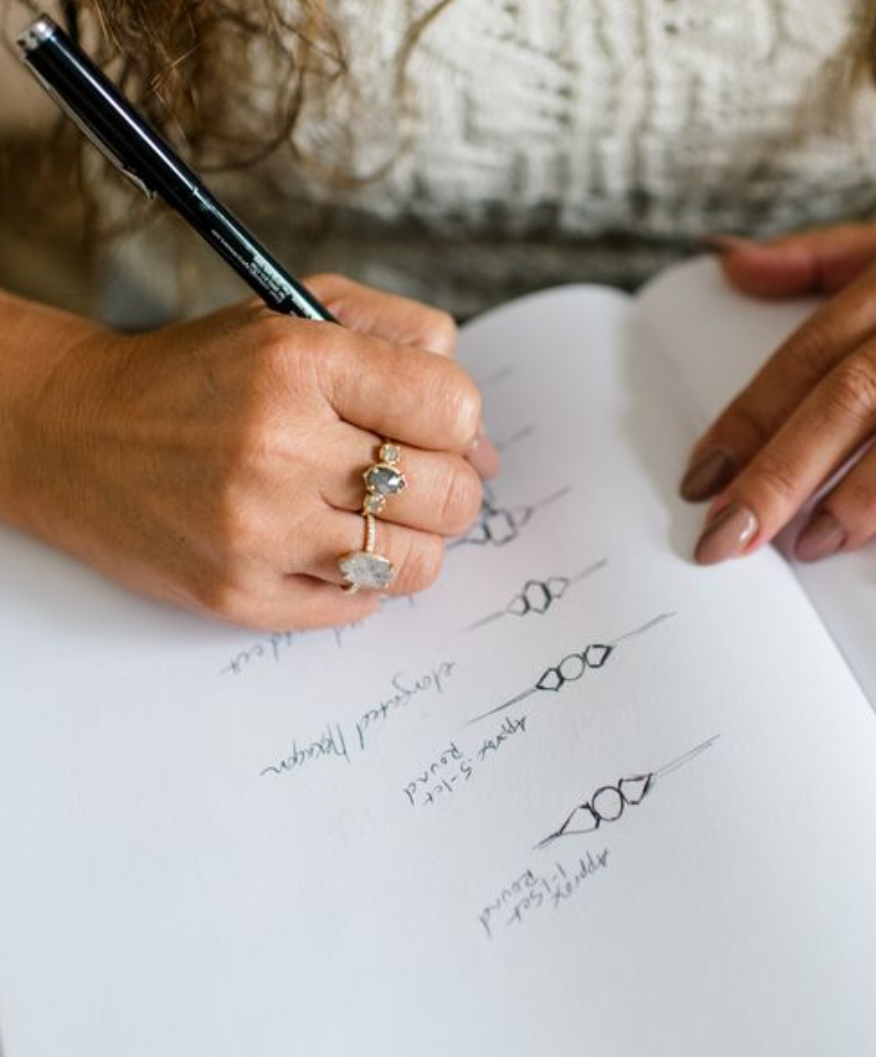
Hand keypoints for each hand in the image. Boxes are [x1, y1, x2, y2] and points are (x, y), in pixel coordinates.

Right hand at [4, 275, 497, 628]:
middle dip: (446, 486)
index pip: (454, 409)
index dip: (457, 423)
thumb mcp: (301, 312)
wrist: (75, 431)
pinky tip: (321, 543)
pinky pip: (357, 607)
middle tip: (409, 478)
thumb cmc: (204, 374)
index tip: (431, 429)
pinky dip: (356, 578)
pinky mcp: (238, 594)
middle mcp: (279, 447)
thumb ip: (409, 346)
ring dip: (409, 539)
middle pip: (451, 496)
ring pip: (416, 563)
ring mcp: (258, 530)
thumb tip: (483, 444)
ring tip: (369, 515)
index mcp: (300, 361)